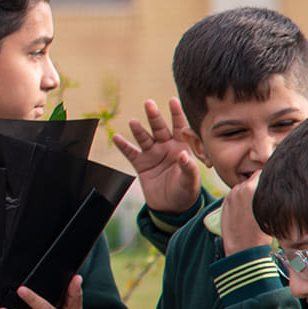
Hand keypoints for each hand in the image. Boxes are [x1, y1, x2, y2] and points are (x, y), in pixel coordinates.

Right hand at [112, 97, 200, 213]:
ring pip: (144, 138)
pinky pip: (130, 153)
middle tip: (149, 104)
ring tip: (134, 122)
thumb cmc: (186, 191)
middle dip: (154, 116)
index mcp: (181, 147)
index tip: (172, 100)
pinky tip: (117, 138)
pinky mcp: (141, 164)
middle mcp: (166, 147)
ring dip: (138, 130)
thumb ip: (188, 168)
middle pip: (159, 128)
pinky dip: (123, 145)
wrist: (172, 208)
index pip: (180, 127)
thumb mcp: (191, 182)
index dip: (176, 113)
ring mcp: (152, 154)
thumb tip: (183, 155)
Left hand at [220, 171, 272, 256]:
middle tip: (264, 197)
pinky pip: (235, 195)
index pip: (263, 173)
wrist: (244, 249)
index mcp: (252, 188)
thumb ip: (267, 195)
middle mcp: (240, 188)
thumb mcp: (272, 212)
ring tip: (255, 206)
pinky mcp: (224, 202)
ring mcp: (231, 195)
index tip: (272, 186)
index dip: (269, 179)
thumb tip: (271, 187)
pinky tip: (246, 211)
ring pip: (243, 187)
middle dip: (258, 185)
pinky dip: (240, 199)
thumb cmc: (263, 233)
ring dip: (248, 192)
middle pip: (252, 179)